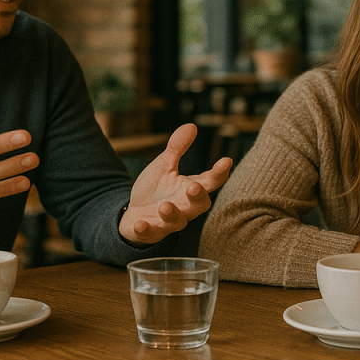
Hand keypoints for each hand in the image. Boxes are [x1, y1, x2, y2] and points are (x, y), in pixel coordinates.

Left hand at [119, 124, 232, 244]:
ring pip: (177, 222)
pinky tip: (140, 224)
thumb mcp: (164, 165)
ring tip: (164, 206)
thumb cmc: (155, 190)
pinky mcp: (151, 232)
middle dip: (198, 197)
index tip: (226, 161)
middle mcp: (185, 207)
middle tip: (194, 186)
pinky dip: (146, 230)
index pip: (211, 181)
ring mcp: (168, 221)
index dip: (220, 172)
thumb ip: (177, 148)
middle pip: (200, 205)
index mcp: (191, 188)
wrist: (133, 214)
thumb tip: (192, 125)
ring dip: (172, 214)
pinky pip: (151, 234)